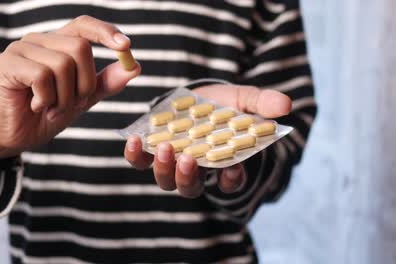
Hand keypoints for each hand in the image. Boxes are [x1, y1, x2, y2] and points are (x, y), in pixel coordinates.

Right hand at [0, 16, 140, 164]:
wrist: (17, 136)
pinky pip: (41, 75)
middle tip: (73, 104)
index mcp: (57, 43)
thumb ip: (105, 83)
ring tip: (52, 109)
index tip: (126, 46)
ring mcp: (20, 49)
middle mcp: (39, 40)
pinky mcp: (6, 64)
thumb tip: (135, 67)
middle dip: (84, 83)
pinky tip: (37, 106)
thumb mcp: (83, 98)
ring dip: (65, 97)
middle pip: (79, 47)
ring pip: (62, 64)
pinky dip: (47, 99)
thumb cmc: (47, 114)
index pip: (84, 25)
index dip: (105, 32)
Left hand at [124, 84, 291, 197]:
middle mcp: (197, 170)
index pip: (230, 181)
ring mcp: (172, 163)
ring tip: (163, 147)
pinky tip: (133, 140)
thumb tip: (285, 105)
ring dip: (163, 168)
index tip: (233, 170)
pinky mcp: (151, 151)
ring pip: (166, 180)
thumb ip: (262, 103)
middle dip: (189, 177)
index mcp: (222, 164)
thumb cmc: (223, 104)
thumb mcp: (244, 100)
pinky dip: (135, 155)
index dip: (232, 180)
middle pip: (191, 187)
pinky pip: (140, 162)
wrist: (195, 96)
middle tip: (189, 160)